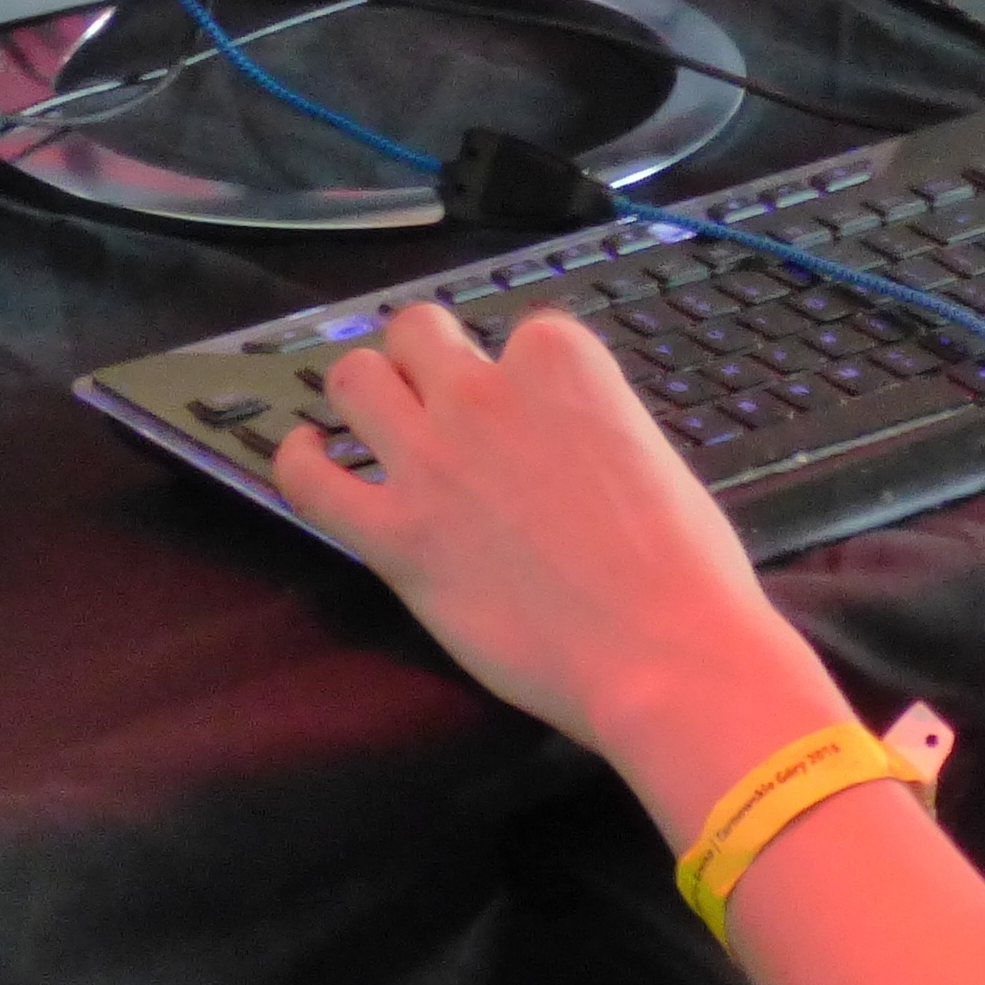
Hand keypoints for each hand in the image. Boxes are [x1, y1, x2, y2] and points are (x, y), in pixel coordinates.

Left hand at [274, 304, 839, 816]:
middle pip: (416, 333)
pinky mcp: (393, 533)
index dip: (514, 372)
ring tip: (368, 422)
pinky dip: (299, 461)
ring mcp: (431, 458)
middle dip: (420, 357)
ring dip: (360, 394)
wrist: (663, 652)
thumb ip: (591, 425)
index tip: (521, 408)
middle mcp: (484, 390)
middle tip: (428, 396)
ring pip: (353, 380)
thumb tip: (561, 442)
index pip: (518, 332)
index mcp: (561, 360)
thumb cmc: (685, 567)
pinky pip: (309, 479)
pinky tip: (309, 459)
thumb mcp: (649, 455)